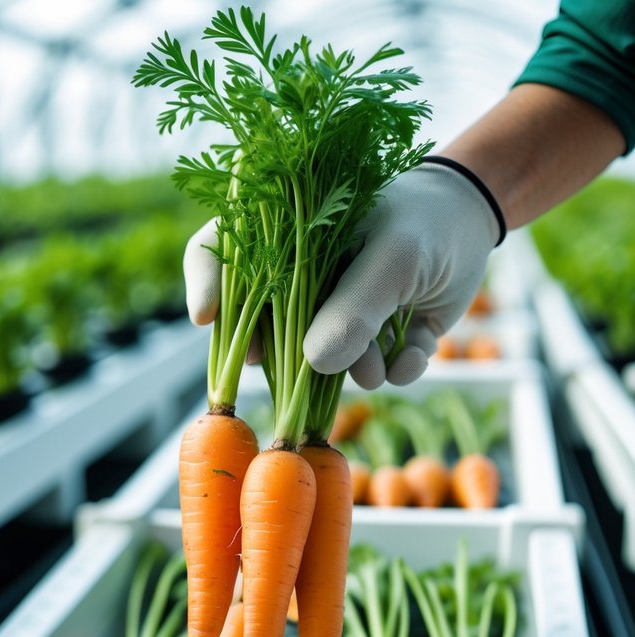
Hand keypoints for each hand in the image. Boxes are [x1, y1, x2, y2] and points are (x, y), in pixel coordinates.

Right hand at [182, 161, 501, 387]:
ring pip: (322, 365)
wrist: (476, 224)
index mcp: (289, 237)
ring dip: (359, 370)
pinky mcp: (372, 338)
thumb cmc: (426, 221)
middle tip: (316, 364)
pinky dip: (396, 370)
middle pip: (264, 329)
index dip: (204, 282)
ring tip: (386, 355)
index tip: (206, 317)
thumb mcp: (393, 257)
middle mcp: (301, 280)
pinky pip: (372, 373)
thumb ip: (354, 307)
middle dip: (294, 358)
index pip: (218, 250)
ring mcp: (335, 312)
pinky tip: (416, 348)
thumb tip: (314, 363)